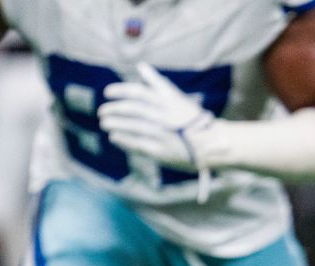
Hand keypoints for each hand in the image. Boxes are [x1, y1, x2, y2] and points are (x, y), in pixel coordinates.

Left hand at [98, 63, 222, 171]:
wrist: (212, 143)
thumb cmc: (191, 118)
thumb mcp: (176, 97)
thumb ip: (157, 82)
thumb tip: (141, 65)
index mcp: (167, 101)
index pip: (137, 92)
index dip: (119, 91)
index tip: (107, 93)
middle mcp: (164, 116)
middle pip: (131, 109)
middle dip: (113, 109)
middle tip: (102, 111)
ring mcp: (162, 133)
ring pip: (132, 126)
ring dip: (114, 124)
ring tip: (105, 123)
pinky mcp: (162, 150)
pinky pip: (137, 144)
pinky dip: (123, 139)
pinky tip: (114, 136)